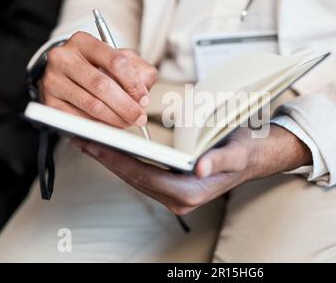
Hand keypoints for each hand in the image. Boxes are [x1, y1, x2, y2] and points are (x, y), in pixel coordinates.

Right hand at [40, 31, 157, 127]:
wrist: (68, 77)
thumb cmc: (100, 68)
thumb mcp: (123, 61)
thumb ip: (140, 72)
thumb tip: (143, 95)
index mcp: (83, 42)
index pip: (115, 61)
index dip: (133, 83)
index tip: (144, 99)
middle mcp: (63, 58)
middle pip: (101, 85)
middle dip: (125, 105)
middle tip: (139, 117)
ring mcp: (52, 80)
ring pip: (91, 105)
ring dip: (115, 118)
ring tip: (128, 122)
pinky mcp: (49, 103)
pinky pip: (79, 119)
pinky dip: (98, 126)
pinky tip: (109, 126)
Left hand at [71, 125, 311, 214]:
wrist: (255, 157)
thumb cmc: (244, 152)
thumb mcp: (237, 153)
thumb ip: (220, 161)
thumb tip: (201, 169)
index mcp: (192, 191)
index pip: (145, 175)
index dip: (117, 160)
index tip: (94, 143)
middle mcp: (180, 198)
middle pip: (134, 178)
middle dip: (106, 158)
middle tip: (80, 138)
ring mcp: (175, 194)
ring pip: (135, 177)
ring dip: (112, 160)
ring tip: (90, 141)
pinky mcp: (172, 186)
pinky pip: (142, 174)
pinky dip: (125, 161)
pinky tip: (114, 149)